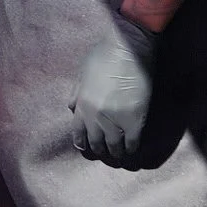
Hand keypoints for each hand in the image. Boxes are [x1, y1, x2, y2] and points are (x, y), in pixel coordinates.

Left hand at [69, 16, 158, 167]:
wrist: (128, 49)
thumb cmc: (104, 55)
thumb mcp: (82, 72)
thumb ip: (76, 92)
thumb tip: (72, 108)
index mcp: (82, 105)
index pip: (78, 133)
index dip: (83, 143)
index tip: (87, 148)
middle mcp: (96, 117)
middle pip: (96, 143)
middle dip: (100, 151)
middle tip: (105, 154)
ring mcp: (115, 121)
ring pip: (114, 147)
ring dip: (116, 154)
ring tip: (119, 157)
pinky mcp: (135, 121)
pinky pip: (132, 143)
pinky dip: (131, 150)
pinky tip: (133, 151)